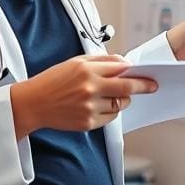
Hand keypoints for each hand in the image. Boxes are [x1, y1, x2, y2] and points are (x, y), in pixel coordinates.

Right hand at [10, 55, 156, 136]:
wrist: (33, 103)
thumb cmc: (52, 81)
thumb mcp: (75, 63)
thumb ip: (101, 61)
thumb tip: (124, 63)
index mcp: (87, 71)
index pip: (121, 70)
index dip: (137, 73)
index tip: (147, 74)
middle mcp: (90, 89)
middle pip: (127, 88)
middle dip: (143, 86)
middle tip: (152, 86)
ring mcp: (89, 107)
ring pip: (120, 104)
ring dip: (121, 100)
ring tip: (109, 95)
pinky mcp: (88, 123)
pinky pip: (110, 118)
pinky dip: (110, 112)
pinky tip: (98, 106)